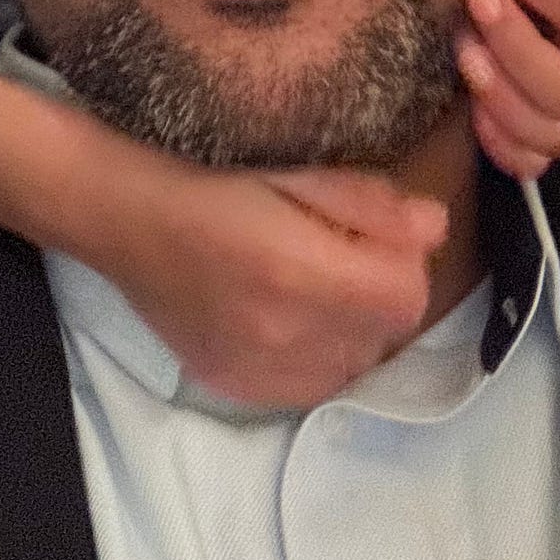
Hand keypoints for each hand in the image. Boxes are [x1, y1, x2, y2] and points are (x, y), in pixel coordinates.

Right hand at [110, 162, 446, 406]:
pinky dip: (318, 356)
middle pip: (384, 334)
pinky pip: (312, 387)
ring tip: (316, 286)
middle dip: (380, 293)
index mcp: (298, 270)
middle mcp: (283, 334)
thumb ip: (369, 203)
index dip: (405, 264)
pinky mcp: (236, 389)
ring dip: (353, 329)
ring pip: (353, 365)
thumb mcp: (295, 171)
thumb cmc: (210, 178)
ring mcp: (257, 372)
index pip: (404, 298)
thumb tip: (435, 227)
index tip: (383, 238)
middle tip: (344, 254)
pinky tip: (291, 318)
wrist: (124, 218)